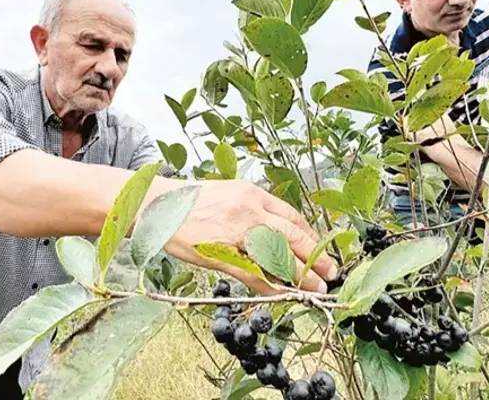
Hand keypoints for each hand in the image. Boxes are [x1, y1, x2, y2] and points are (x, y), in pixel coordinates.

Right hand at [162, 179, 337, 295]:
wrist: (157, 204)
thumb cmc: (191, 201)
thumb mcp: (228, 194)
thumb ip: (252, 210)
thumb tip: (274, 230)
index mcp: (253, 195)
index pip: (292, 216)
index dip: (311, 236)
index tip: (322, 250)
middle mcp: (249, 210)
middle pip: (292, 236)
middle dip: (315, 257)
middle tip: (330, 273)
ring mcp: (236, 232)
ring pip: (277, 256)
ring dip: (299, 275)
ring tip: (315, 289)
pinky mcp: (221, 253)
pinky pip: (252, 273)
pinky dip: (270, 285)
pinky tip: (282, 294)